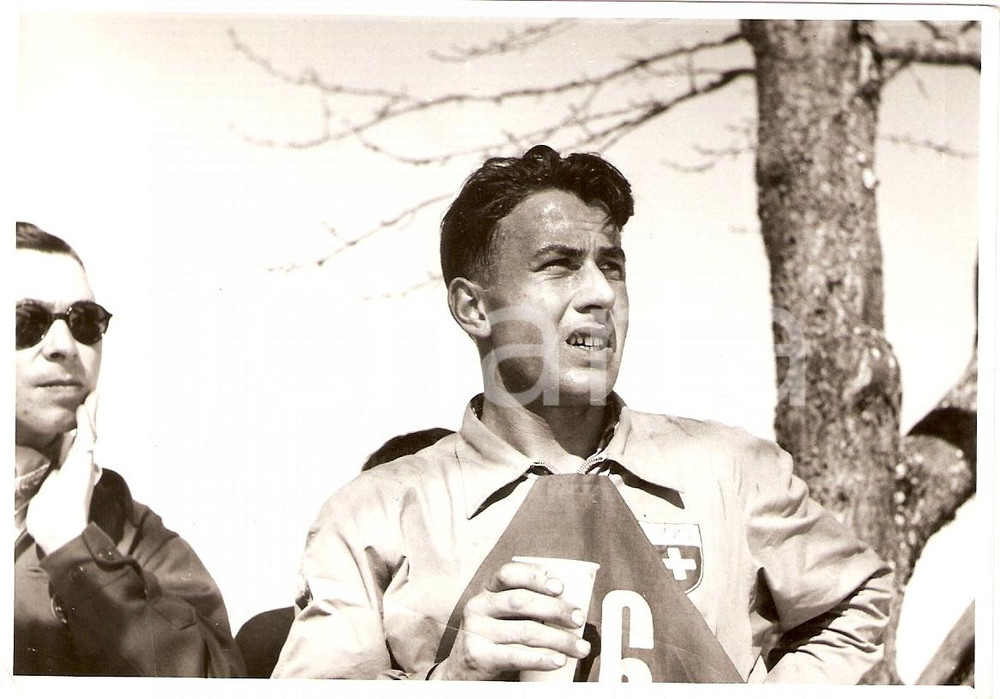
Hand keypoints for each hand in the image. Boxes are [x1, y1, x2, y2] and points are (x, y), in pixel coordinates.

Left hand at [25, 393, 99, 554]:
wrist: (59, 530)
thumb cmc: (50, 516)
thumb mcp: (43, 489)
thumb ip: (45, 476)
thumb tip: (41, 465)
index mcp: (69, 469)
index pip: (74, 442)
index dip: (77, 427)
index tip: (78, 413)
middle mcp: (79, 464)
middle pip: (85, 434)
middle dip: (89, 416)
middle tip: (92, 398)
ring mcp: (83, 463)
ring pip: (90, 432)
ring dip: (91, 413)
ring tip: (93, 397)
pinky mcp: (84, 464)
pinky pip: (87, 438)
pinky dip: (86, 423)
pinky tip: (84, 408)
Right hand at [433, 561, 590, 680]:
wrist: (461, 672)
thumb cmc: (493, 639)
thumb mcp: (501, 616)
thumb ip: (525, 607)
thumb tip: (571, 607)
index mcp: (487, 592)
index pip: (508, 574)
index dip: (535, 576)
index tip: (560, 586)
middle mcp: (478, 607)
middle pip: (520, 601)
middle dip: (555, 609)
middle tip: (578, 619)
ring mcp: (476, 631)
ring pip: (524, 631)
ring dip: (558, 639)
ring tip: (579, 647)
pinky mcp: (478, 656)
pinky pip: (515, 656)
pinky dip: (541, 659)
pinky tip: (558, 660)